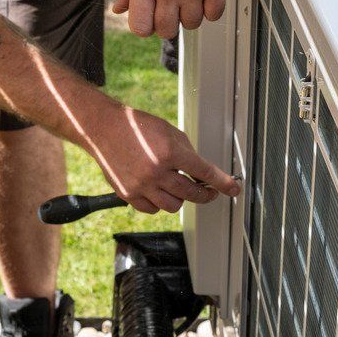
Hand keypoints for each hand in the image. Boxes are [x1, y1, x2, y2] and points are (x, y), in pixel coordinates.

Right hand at [81, 103, 240, 213]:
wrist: (104, 129)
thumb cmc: (136, 127)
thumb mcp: (169, 132)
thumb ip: (187, 153)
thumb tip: (200, 173)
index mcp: (170, 152)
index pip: (204, 172)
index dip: (223, 183)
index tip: (233, 189)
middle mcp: (156, 171)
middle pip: (191, 193)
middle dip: (204, 194)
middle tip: (208, 191)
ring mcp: (141, 185)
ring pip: (173, 206)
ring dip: (181, 198)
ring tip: (178, 187)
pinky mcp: (128, 194)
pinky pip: (152, 209)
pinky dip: (159, 204)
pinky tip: (159, 192)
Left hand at [114, 0, 245, 38]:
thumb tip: (119, 9)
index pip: (140, 26)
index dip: (146, 26)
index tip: (152, 18)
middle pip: (166, 30)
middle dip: (169, 23)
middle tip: (173, 6)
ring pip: (192, 24)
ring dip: (192, 13)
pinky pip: (213, 14)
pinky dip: (211, 7)